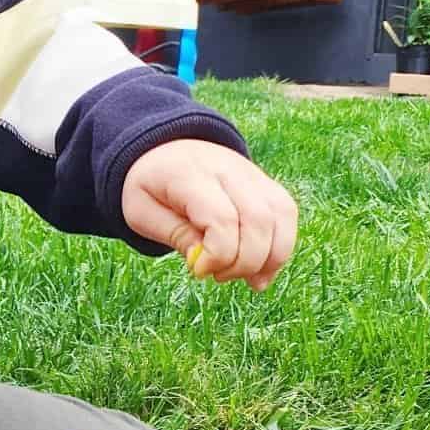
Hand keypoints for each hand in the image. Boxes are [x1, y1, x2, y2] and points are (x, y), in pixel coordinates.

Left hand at [121, 139, 296, 290]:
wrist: (166, 151)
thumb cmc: (151, 186)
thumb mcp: (142, 212)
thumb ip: (175, 235)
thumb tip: (206, 263)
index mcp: (191, 174)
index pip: (222, 218)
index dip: (218, 255)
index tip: (198, 270)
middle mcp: (229, 169)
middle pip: (258, 220)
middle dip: (245, 262)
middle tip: (218, 275)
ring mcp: (253, 173)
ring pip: (281, 216)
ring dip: (270, 258)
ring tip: (245, 278)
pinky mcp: (266, 183)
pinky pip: (287, 214)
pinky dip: (280, 247)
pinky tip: (261, 270)